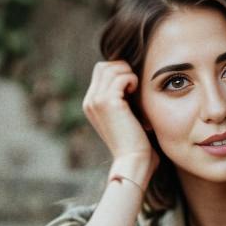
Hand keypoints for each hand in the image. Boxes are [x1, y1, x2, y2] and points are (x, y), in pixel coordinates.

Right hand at [82, 60, 158, 182]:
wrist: (133, 160)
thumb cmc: (135, 142)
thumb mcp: (124, 116)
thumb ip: (121, 98)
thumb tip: (131, 79)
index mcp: (91, 104)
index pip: (101, 72)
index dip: (118, 73)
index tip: (132, 87)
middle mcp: (90, 101)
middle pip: (104, 66)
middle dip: (122, 70)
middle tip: (134, 87)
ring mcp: (96, 101)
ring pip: (112, 68)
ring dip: (128, 75)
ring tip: (135, 91)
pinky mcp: (107, 102)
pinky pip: (121, 77)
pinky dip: (132, 81)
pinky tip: (136, 94)